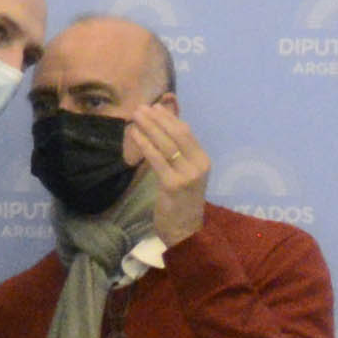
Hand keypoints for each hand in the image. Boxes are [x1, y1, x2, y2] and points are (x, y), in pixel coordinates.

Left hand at [133, 97, 212, 246]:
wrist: (185, 230)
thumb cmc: (181, 201)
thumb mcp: (185, 173)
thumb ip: (177, 153)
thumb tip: (162, 127)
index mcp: (203, 160)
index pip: (186, 132)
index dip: (169, 117)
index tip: (154, 107)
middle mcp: (198, 165)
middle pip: (176, 134)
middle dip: (157, 119)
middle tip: (141, 108)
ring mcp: (187, 175)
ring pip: (166, 144)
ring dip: (149, 127)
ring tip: (135, 116)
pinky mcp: (173, 185)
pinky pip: (156, 159)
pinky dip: (144, 144)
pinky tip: (134, 134)